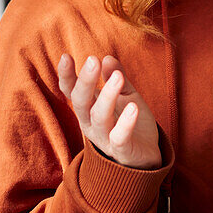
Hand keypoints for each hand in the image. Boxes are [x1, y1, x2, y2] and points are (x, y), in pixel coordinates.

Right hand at [57, 54, 161, 168]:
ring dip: (107, 96)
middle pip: (81, 102)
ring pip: (99, 117)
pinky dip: (125, 123)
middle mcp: (91, 124)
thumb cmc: (130, 122)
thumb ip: (116, 77)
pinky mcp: (122, 149)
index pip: (72, 91)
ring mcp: (105, 138)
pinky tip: (133, 108)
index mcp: (88, 108)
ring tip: (117, 77)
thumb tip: (107, 58)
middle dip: (85, 81)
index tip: (66, 56)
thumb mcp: (126, 95)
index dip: (66, 76)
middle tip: (92, 60)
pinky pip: (120, 137)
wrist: (145, 156)